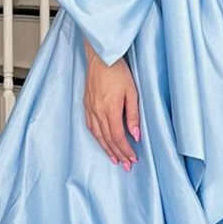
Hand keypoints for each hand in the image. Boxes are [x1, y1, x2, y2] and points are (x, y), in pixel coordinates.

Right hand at [83, 42, 139, 170]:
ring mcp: (90, 109)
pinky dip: (97, 138)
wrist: (101, 57)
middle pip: (108, 139)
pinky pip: (91, 127)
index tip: (132, 159)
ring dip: (107, 149)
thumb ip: (133, 115)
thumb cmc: (118, 71)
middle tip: (126, 165)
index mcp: (110, 109)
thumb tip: (136, 135)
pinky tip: (102, 142)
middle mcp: (98, 112)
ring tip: (115, 159)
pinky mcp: (86, 105)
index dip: (126, 150)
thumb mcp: (132, 92)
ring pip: (98, 135)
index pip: (118, 137)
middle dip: (118, 154)